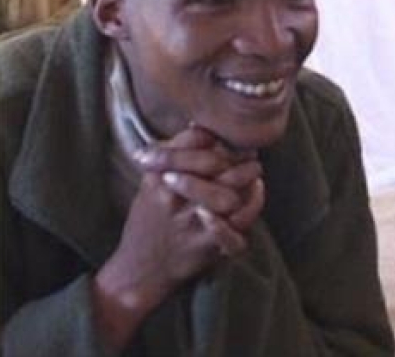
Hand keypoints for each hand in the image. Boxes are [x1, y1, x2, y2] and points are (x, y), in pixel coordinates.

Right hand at [91, 126, 263, 350]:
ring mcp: (191, 223)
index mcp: (158, 177)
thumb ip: (173, 153)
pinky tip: (256, 193)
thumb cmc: (150, 218)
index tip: (228, 138)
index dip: (217, 137)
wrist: (138, 269)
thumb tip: (201, 124)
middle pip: (214, 165)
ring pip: (230, 194)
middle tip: (250, 154)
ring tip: (255, 172)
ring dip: (249, 179)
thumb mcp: (150, 181)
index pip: (193, 144)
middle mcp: (173, 198)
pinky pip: (235, 229)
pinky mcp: (207, 247)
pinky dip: (251, 208)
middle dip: (238, 156)